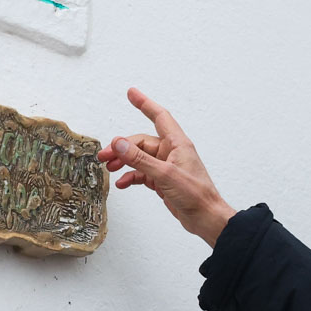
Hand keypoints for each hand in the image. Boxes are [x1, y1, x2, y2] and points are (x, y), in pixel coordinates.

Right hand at [98, 88, 236, 245]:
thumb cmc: (195, 195)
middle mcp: (172, 152)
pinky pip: (143, 173)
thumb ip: (140, 159)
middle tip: (104, 156)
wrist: (205, 217)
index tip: (131, 93)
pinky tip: (122, 182)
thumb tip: (119, 143)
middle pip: (141, 141)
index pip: (159, 116)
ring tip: (110, 168)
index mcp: (177, 144)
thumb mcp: (164, 174)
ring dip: (125, 161)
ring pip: (140, 158)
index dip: (144, 103)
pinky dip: (131, 176)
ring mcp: (167, 166)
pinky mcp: (163, 180)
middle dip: (122, 147)